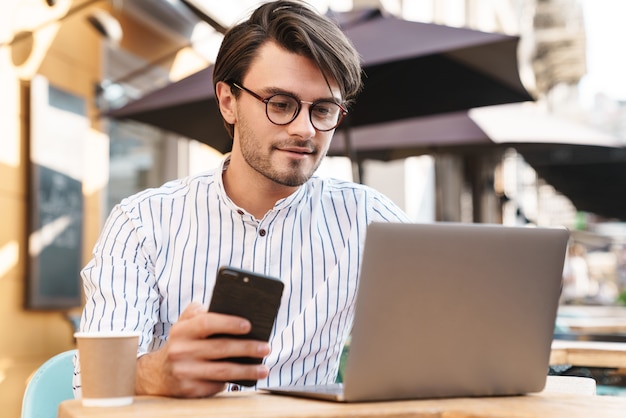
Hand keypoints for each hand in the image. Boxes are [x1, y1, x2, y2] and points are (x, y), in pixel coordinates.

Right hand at [135, 302, 270, 397]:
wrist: (158, 374)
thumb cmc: (184, 342)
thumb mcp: (185, 323)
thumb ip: (203, 312)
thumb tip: (235, 311)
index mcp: (181, 330)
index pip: (207, 322)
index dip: (229, 323)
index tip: (249, 325)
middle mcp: (180, 350)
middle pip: (220, 348)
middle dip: (247, 348)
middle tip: (266, 347)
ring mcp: (184, 372)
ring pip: (223, 371)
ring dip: (247, 370)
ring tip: (264, 369)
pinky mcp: (189, 390)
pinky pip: (217, 385)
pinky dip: (233, 381)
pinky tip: (247, 378)